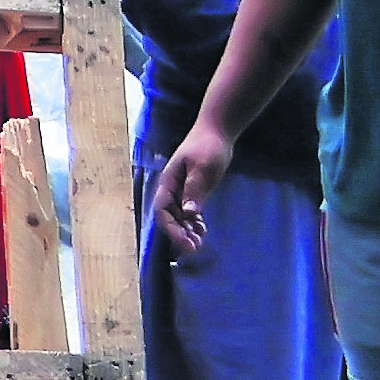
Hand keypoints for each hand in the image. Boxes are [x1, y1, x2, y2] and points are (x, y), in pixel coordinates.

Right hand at [151, 121, 238, 255]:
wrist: (217, 130)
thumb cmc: (208, 146)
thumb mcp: (204, 167)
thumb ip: (195, 189)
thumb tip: (187, 212)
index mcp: (168, 182)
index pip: (162, 210)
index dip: (171, 229)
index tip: (184, 243)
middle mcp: (171, 188)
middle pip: (169, 216)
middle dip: (179, 234)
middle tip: (194, 249)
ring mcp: (181, 190)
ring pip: (179, 216)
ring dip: (187, 230)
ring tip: (199, 243)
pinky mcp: (192, 189)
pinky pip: (189, 211)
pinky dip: (194, 222)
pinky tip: (202, 231)